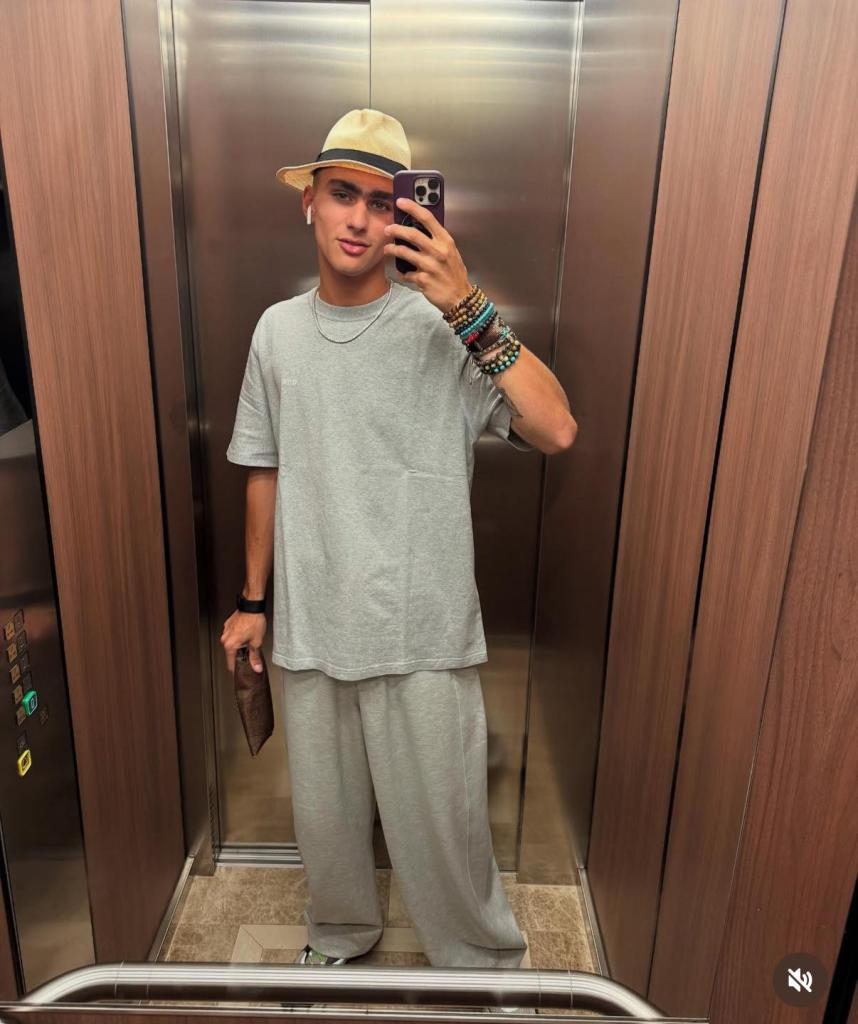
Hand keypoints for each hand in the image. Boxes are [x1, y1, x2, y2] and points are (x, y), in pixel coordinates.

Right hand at [220, 610, 266, 673]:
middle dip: (241, 655)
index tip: (241, 672)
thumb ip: (255, 657)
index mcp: (230, 645)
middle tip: (250, 653)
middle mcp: (225, 638)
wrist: (252, 605)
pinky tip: (246, 633)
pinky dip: (238, 637)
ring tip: (249, 640)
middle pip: (232, 653)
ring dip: (239, 645)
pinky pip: (232, 635)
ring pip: (232, 644)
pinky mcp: (228, 625)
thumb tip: (256, 667)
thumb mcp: (256, 642)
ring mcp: (226, 631)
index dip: (237, 669)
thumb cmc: (254, 621)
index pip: (231, 663)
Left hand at [383, 197, 471, 313]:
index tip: (401, 202)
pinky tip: (403, 273)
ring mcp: (430, 266)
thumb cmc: (454, 274)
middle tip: (388, 229)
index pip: (428, 218)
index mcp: (445, 241)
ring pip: (404, 252)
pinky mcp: (423, 279)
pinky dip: (403, 273)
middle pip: (412, 234)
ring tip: (388, 249)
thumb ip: (437, 242)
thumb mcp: (451, 253)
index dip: (412, 207)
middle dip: (396, 229)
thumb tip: (420, 230)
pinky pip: (406, 273)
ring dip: (392, 250)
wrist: (460, 298)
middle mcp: (438, 251)